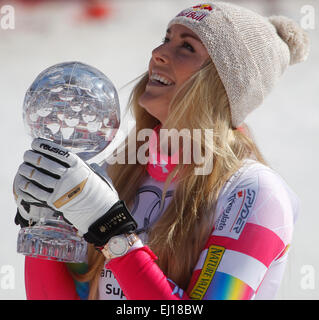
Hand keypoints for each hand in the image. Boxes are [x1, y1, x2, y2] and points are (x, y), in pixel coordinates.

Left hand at [14, 138, 135, 244]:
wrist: (101, 213)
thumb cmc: (99, 192)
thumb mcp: (96, 174)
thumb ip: (87, 165)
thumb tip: (78, 160)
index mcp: (80, 166)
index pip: (58, 152)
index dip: (44, 146)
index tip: (35, 143)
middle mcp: (70, 176)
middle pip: (44, 162)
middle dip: (32, 156)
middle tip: (27, 155)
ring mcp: (62, 190)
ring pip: (38, 176)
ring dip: (26, 170)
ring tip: (22, 167)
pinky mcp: (56, 202)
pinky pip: (36, 192)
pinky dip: (26, 186)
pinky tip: (22, 182)